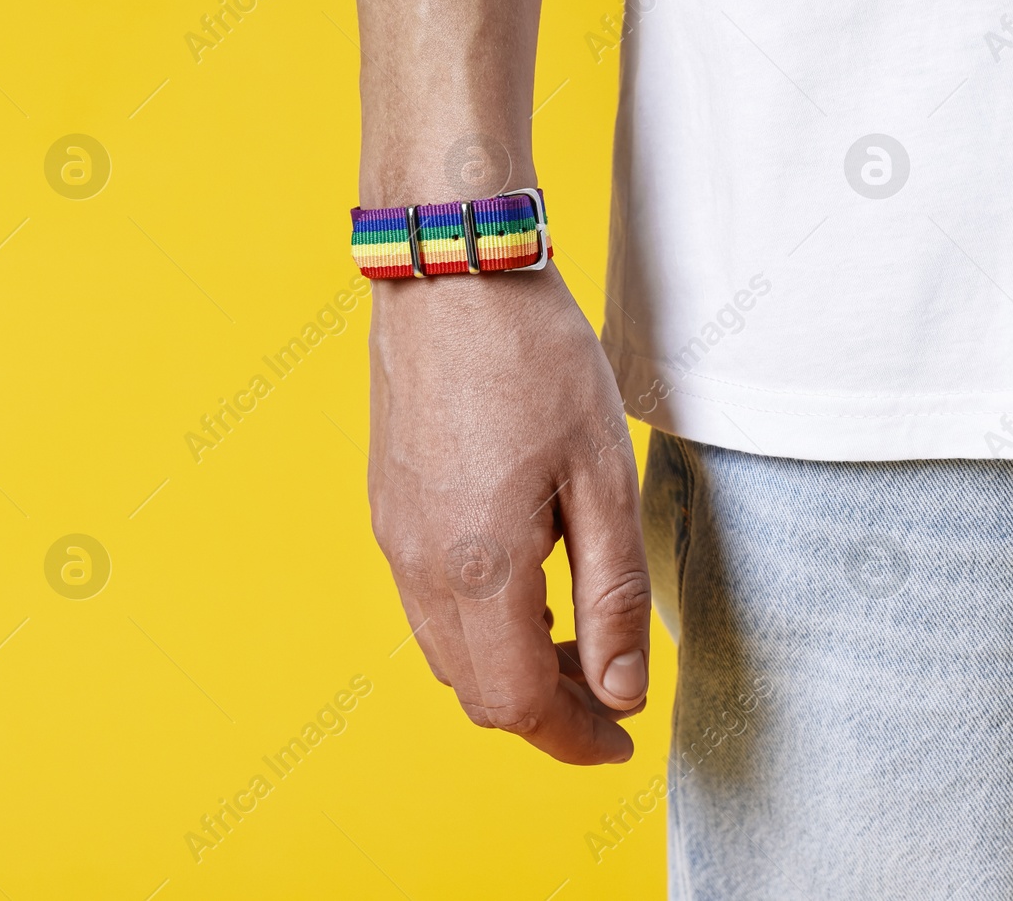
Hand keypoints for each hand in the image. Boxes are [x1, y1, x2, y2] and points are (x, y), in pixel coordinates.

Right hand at [367, 265, 649, 763]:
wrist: (453, 273)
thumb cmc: (536, 360)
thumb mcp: (603, 477)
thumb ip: (611, 595)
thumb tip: (623, 689)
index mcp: (476, 567)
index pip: (516, 703)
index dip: (574, 738)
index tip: (624, 739)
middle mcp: (418, 565)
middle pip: (475, 690)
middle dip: (547, 710)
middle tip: (613, 689)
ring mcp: (393, 535)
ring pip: (447, 651)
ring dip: (511, 669)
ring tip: (579, 641)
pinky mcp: (388, 506)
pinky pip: (428, 602)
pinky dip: (481, 626)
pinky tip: (530, 587)